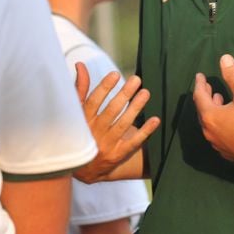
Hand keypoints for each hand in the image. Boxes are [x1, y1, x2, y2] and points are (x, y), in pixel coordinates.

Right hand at [73, 62, 159, 182]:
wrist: (83, 168)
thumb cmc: (82, 131)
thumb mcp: (78, 112)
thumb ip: (80, 89)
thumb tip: (80, 65)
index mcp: (83, 120)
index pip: (93, 102)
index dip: (104, 88)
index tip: (116, 74)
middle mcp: (94, 133)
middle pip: (111, 111)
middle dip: (124, 94)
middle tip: (136, 79)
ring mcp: (106, 145)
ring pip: (123, 125)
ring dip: (136, 108)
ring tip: (146, 93)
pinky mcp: (118, 155)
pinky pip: (134, 142)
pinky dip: (145, 131)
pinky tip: (155, 119)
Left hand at [193, 54, 233, 169]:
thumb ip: (233, 77)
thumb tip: (224, 58)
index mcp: (210, 116)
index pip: (199, 96)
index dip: (200, 84)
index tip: (200, 76)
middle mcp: (209, 131)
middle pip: (202, 111)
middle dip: (205, 97)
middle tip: (207, 87)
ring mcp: (216, 144)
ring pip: (209, 124)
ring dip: (212, 110)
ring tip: (219, 100)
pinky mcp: (226, 152)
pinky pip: (217, 134)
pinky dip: (218, 123)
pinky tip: (227, 121)